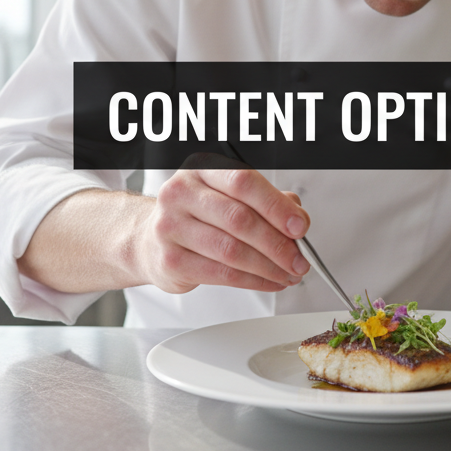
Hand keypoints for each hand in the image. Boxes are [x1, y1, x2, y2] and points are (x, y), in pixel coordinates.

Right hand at [133, 164, 310, 294]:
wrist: (150, 240)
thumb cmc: (199, 216)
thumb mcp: (231, 197)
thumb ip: (267, 203)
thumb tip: (298, 219)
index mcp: (202, 169)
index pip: (244, 182)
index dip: (276, 206)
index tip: (300, 227)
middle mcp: (182, 193)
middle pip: (240, 219)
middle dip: (278, 244)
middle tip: (300, 260)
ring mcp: (171, 226)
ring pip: (232, 251)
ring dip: (269, 267)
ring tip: (289, 274)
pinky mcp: (171, 260)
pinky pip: (222, 275)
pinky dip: (253, 281)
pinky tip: (269, 282)